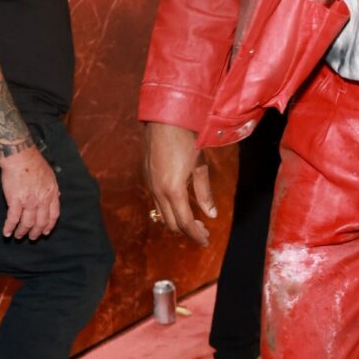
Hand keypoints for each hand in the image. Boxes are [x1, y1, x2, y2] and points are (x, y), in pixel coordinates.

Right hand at [0, 144, 60, 239]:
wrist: (21, 157)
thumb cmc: (34, 163)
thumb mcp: (50, 175)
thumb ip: (53, 188)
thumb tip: (57, 195)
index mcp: (51, 194)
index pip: (53, 215)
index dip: (49, 226)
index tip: (45, 232)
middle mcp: (42, 200)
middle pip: (40, 222)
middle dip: (35, 232)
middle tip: (31, 237)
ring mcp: (29, 201)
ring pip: (27, 223)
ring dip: (22, 232)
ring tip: (18, 236)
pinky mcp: (15, 200)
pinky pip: (13, 218)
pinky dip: (9, 227)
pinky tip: (6, 233)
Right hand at [144, 122, 215, 245]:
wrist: (165, 117)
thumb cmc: (187, 138)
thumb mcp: (200, 165)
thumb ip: (204, 191)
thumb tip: (211, 214)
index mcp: (172, 190)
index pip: (185, 222)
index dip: (196, 235)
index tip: (206, 240)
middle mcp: (158, 190)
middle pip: (171, 223)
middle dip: (188, 231)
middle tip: (203, 232)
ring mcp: (150, 183)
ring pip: (162, 213)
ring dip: (177, 221)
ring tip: (194, 221)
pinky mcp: (147, 176)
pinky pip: (157, 201)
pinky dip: (169, 209)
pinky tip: (181, 205)